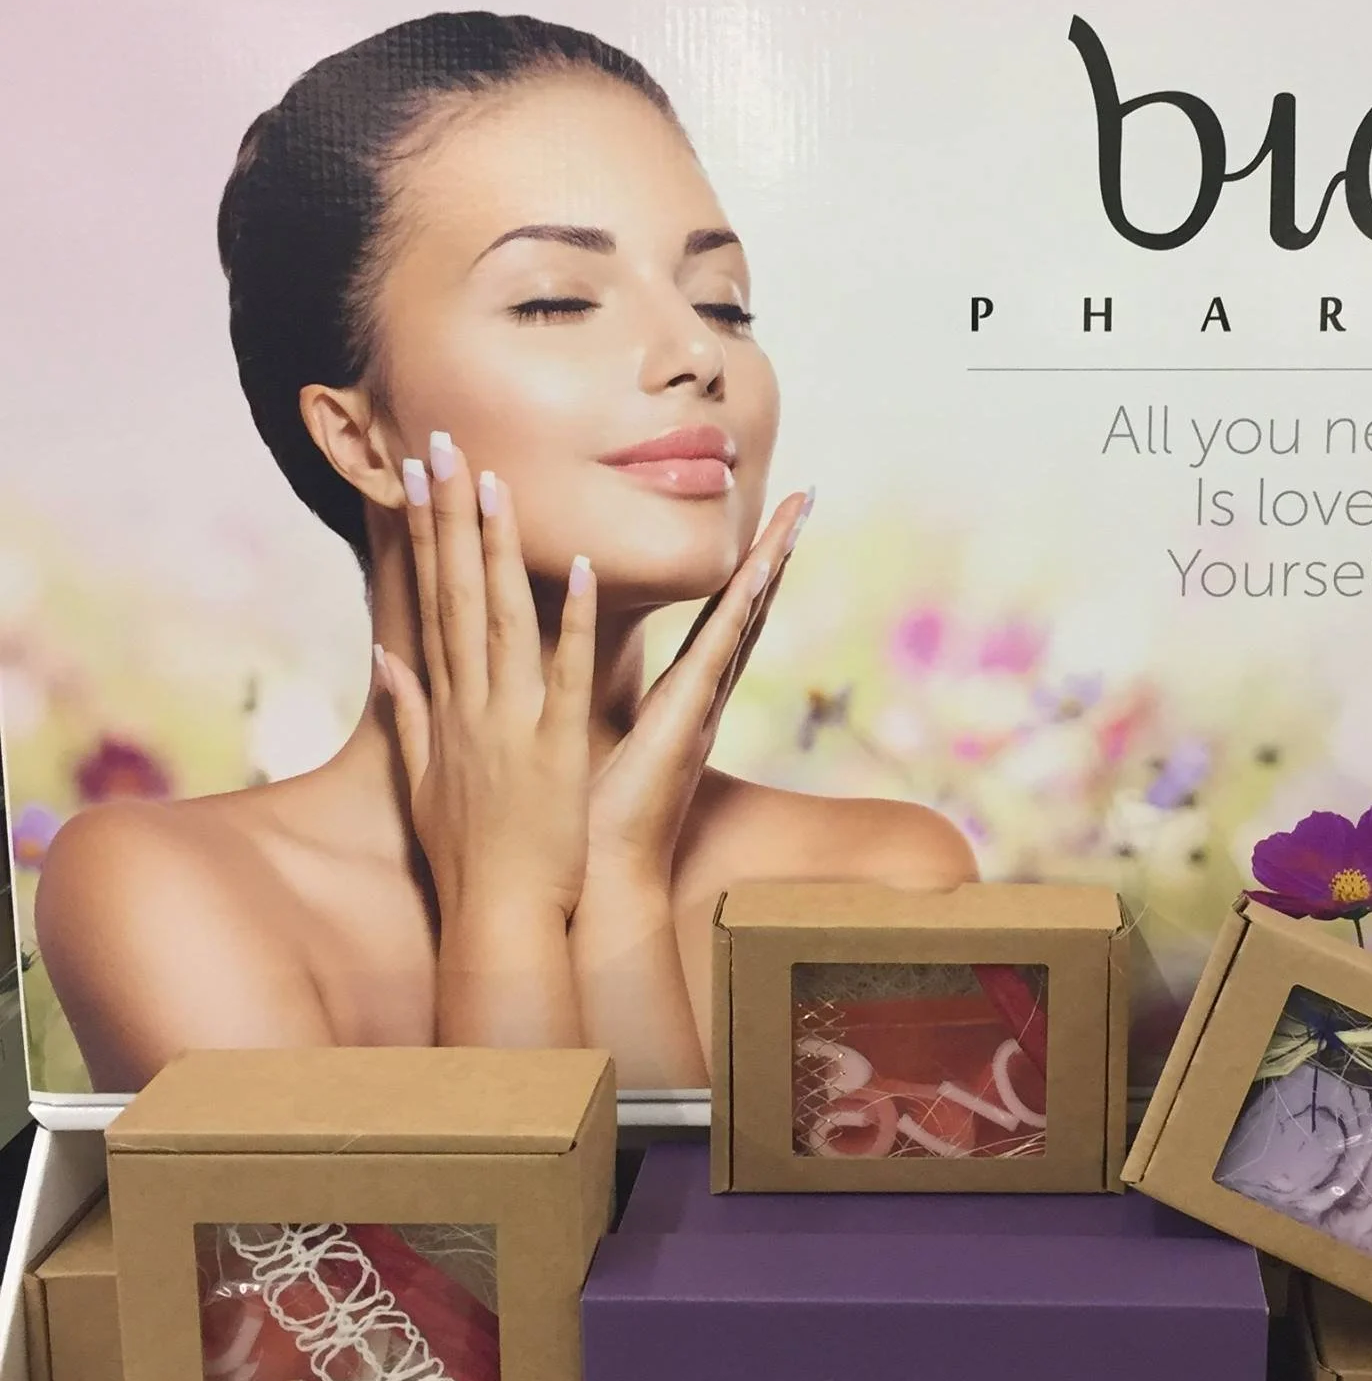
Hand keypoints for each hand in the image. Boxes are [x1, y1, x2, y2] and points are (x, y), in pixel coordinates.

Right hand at [374, 433, 595, 929]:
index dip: (420, 538)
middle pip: (456, 596)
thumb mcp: (424, 784)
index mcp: (446, 708)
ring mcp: (510, 725)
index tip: (412, 477)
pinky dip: (570, 622)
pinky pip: (563, 675)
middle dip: (447, 517)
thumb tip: (384, 661)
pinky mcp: (555, 749)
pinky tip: (577, 568)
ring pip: (503, 621)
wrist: (497, 919)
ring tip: (494, 482)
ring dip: (498, 550)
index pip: (430, 604)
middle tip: (438, 445)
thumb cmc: (470, 859)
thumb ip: (408, 716)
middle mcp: (470, 706)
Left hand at [584, 487, 811, 894]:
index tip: (763, 520)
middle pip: (744, 612)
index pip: (716, 621)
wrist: (592, 884)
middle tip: (801, 497)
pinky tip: (757, 570)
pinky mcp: (686, 726)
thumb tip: (561, 671)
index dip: (742, 571)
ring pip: (741, 623)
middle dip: (775, 553)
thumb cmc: (584, 825)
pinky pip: (716, 658)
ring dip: (770, 566)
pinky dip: (738, 613)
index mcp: (679, 703)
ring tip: (796, 514)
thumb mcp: (582, 743)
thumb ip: (578, 700)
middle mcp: (700, 701)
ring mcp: (700, 711)